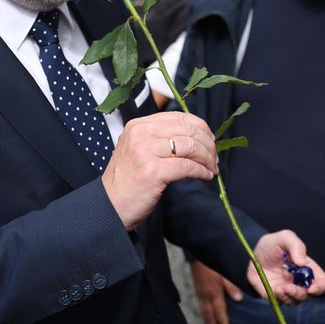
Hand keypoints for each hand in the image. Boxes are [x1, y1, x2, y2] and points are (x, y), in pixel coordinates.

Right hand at [101, 112, 217, 229]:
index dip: (200, 127)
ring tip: (212, 168)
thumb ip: (161, 139)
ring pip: (191, 146)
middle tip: (214, 157)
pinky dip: (201, 171)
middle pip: (188, 130)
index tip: (210, 140)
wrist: (109, 206)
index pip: (179, 117)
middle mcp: (141, 134)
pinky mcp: (153, 171)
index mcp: (138, 125)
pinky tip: (206, 176)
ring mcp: (146, 152)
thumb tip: (197, 137)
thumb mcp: (138, 150)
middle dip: (207, 144)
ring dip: (207, 158)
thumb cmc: (127, 181)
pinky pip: (188, 166)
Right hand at [190, 260, 242, 323]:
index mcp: (215, 292)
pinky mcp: (198, 291)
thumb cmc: (214, 263)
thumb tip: (239, 299)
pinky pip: (201, 307)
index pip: (220, 312)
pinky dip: (203, 316)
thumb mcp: (224, 272)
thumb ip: (231, 286)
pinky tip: (205, 320)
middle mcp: (206, 296)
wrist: (198, 254)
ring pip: (204, 313)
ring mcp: (200, 294)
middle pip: (210, 316)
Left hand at [249, 230, 324, 304]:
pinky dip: (279, 299)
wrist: (252, 253)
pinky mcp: (275, 295)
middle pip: (309, 295)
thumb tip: (302, 263)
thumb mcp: (285, 238)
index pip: (321, 281)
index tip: (312, 288)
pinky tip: (274, 290)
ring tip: (279, 288)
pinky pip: (280, 303)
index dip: (320, 287)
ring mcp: (287, 289)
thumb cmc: (272, 244)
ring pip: (295, 301)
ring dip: (288, 297)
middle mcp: (300, 281)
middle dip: (300, 294)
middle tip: (288, 287)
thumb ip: (296, 246)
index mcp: (307, 268)